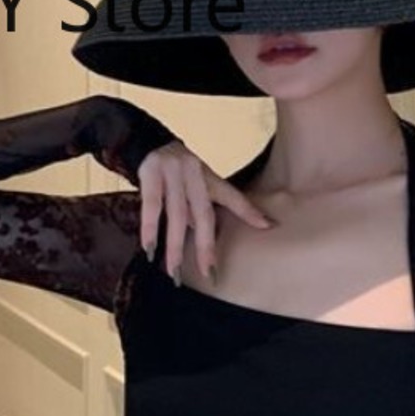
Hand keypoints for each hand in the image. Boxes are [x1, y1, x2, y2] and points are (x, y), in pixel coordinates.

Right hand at [120, 139, 276, 284]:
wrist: (148, 142)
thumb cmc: (178, 172)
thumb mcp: (198, 186)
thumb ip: (203, 212)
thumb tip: (206, 246)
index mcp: (209, 176)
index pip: (231, 196)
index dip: (248, 211)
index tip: (266, 226)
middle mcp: (194, 172)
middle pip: (203, 215)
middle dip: (205, 247)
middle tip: (207, 273)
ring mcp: (172, 172)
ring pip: (177, 215)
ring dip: (175, 246)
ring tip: (174, 272)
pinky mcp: (150, 173)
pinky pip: (152, 206)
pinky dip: (150, 228)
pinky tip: (149, 248)